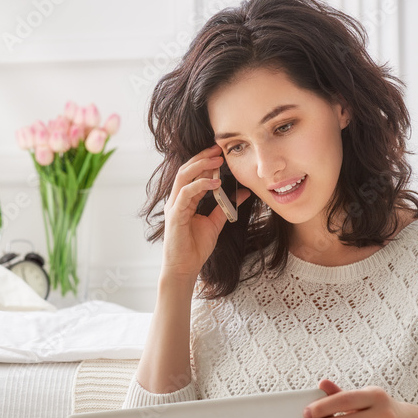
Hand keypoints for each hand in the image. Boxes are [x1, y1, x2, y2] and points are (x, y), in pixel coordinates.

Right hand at [161, 143, 250, 281]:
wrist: (184, 268)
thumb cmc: (195, 248)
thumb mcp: (216, 223)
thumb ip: (226, 206)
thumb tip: (243, 192)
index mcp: (185, 200)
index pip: (193, 174)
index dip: (206, 161)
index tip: (221, 152)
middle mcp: (177, 200)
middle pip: (186, 170)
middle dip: (202, 157)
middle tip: (219, 149)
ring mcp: (174, 206)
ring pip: (183, 177)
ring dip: (200, 166)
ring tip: (217, 160)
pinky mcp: (175, 215)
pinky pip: (186, 193)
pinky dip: (200, 185)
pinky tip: (215, 182)